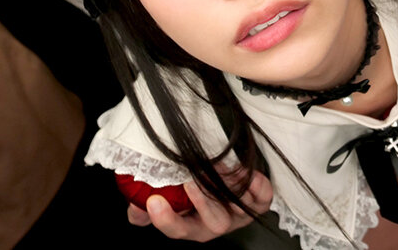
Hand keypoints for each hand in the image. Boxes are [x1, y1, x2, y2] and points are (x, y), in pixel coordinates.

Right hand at [127, 170, 272, 241]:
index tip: (154, 202)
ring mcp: (240, 213)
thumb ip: (144, 205)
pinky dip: (256, 184)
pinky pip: (263, 196)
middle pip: (212, 223)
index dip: (166, 220)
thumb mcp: (165, 198)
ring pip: (238, 207)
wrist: (227, 183)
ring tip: (214, 167)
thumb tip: (134, 207)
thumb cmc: (195, 193)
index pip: (178, 230)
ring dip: (227, 186)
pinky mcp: (260, 200)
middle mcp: (218, 223)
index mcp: (193, 226)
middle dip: (202, 201)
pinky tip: (243, 172)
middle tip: (190, 181)